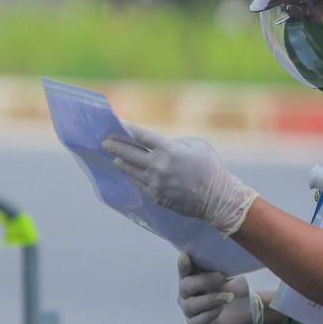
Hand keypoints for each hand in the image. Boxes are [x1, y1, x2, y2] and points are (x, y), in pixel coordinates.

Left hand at [102, 122, 258, 235]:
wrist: (218, 200)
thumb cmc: (211, 169)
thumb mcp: (199, 145)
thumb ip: (176, 142)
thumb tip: (158, 145)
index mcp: (170, 150)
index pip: (142, 135)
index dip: (128, 128)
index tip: (116, 123)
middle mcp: (159, 166)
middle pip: (129, 154)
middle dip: (115, 147)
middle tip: (104, 142)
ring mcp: (155, 183)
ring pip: (132, 170)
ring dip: (122, 162)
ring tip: (114, 158)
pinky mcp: (156, 196)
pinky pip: (141, 183)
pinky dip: (135, 176)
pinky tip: (130, 172)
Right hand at [177, 253, 263, 323]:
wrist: (245, 312)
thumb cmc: (234, 290)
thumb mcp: (234, 279)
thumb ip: (225, 276)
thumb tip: (221, 277)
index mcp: (192, 277)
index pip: (184, 270)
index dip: (183, 265)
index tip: (185, 257)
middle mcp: (186, 294)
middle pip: (185, 286)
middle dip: (203, 281)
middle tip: (221, 278)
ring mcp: (189, 311)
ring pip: (191, 304)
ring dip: (211, 299)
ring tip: (228, 297)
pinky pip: (198, 320)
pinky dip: (211, 313)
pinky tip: (221, 309)